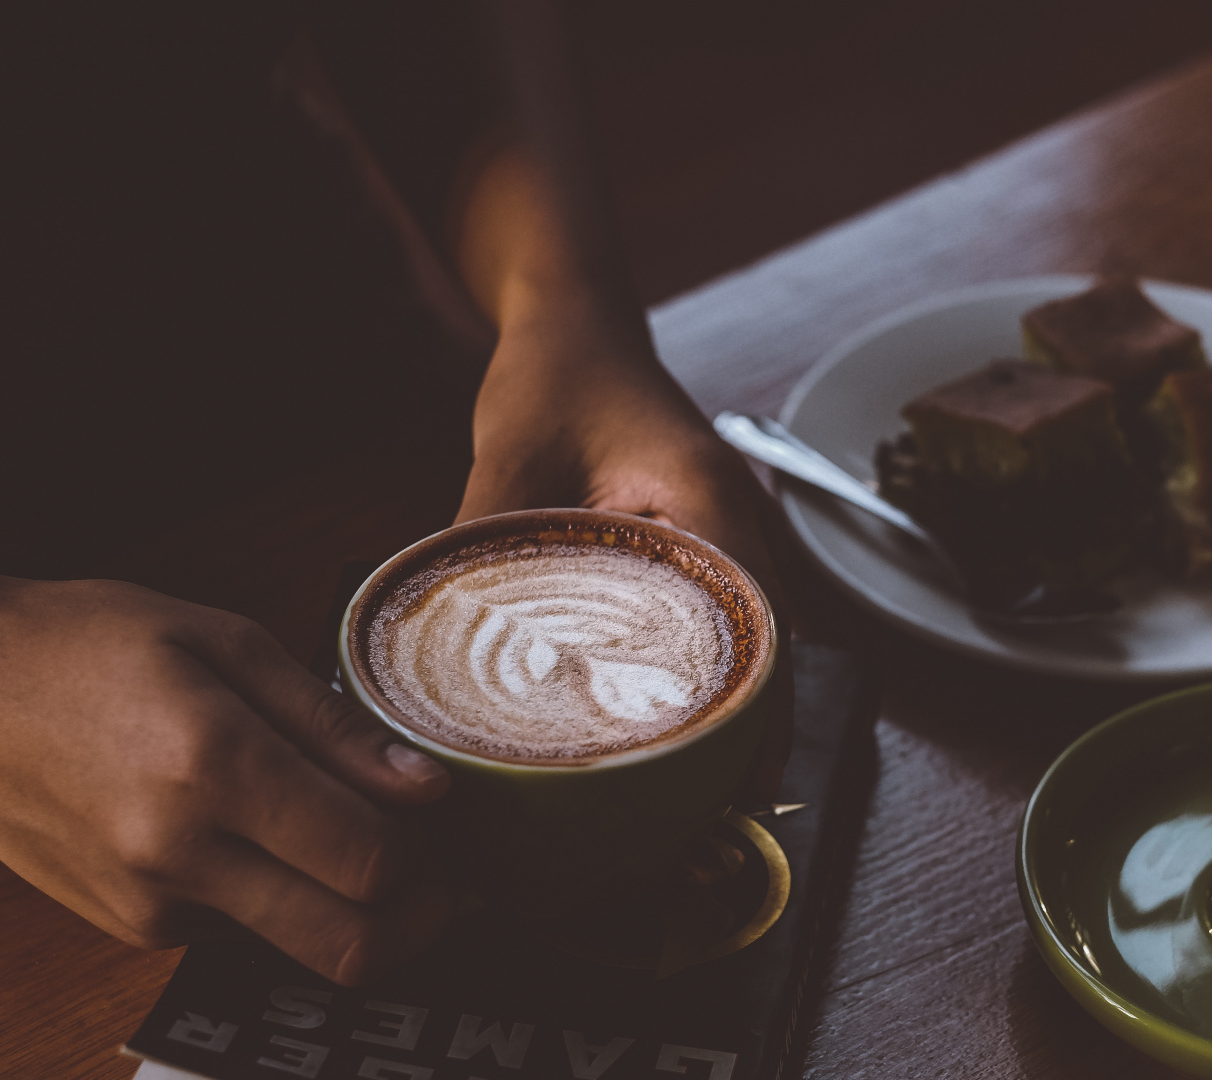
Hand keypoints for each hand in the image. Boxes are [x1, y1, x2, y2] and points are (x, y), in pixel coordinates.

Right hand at [0, 546, 452, 984]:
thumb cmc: (85, 644)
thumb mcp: (223, 639)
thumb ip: (331, 723)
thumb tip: (424, 786)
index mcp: (215, 765)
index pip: (369, 863)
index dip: (434, 860)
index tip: (456, 829)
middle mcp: (182, 852)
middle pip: (348, 944)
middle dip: (418, 923)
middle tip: (446, 879)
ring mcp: (150, 902)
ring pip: (299, 942)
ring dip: (345, 908)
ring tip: (350, 836)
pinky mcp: (130, 926)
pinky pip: (240, 927)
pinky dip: (275, 895)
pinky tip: (257, 832)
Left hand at [453, 319, 793, 800]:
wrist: (575, 322)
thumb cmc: (554, 375)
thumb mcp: (509, 456)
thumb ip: (484, 544)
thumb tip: (442, 648)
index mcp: (708, 499)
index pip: (756, 621)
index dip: (757, 710)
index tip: (746, 780)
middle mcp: (737, 523)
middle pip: (769, 649)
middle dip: (757, 734)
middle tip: (724, 815)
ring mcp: (729, 536)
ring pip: (753, 644)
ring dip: (739, 713)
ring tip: (709, 795)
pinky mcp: (703, 548)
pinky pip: (722, 627)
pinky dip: (712, 680)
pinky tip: (677, 730)